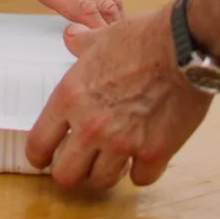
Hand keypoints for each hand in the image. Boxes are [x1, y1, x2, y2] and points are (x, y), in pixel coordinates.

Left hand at [26, 9, 211, 188]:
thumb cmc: (139, 39)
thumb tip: (71, 37)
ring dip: (106, 171)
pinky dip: (141, 170)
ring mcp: (122, 143)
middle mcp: (90, 126)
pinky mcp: (153, 154)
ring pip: (102, 181)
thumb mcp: (99, 37)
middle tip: (79, 163)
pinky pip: (140, 179)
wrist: (180, 48)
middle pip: (66, 175)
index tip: (43, 159)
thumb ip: (80, 43)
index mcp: (70, 97)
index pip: (39, 143)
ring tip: (112, 159)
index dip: (39, 155)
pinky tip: (143, 156)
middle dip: (71, 172)